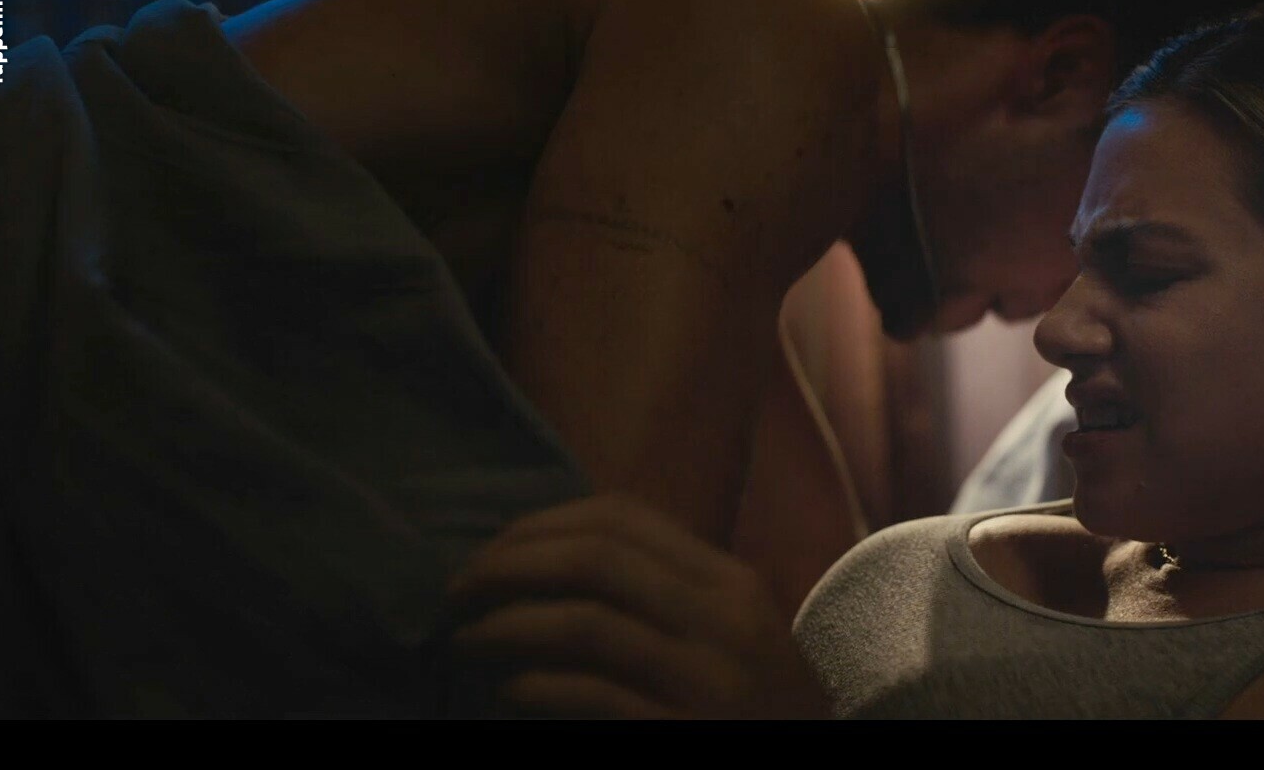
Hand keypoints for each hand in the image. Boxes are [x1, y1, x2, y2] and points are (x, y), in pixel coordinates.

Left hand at [444, 492, 830, 718]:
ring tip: (465, 641)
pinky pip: (590, 694)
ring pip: (584, 622)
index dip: (540, 526)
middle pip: (594, 558)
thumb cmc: (754, 709)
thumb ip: (662, 594)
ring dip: (504, 626)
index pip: (622, 518)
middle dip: (507, 567)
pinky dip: (535, 684)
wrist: (807, 760)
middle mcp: (724, 618)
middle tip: (456, 594)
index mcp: (729, 582)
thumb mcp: (726, 636)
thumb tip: (549, 560)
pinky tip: (508, 688)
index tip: (491, 552)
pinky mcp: (684, 730)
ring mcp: (708, 679)